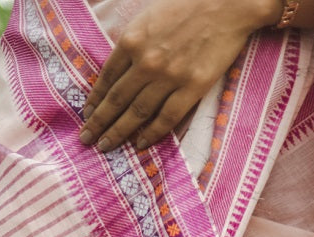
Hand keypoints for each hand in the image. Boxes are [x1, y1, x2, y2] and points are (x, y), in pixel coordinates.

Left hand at [79, 0, 282, 154]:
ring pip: (137, 113)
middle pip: (117, 100)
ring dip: (119, 133)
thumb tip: (118, 68)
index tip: (86, 114)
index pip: (107, 78)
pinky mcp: (192, 88)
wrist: (228, 3)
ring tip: (106, 146)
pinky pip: (167, 118)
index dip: (95, 99)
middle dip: (99, 123)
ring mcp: (170, 77)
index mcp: (132, 39)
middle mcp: (146, 61)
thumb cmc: (187, 2)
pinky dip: (151, 133)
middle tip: (86, 140)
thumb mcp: (148, 14)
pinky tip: (140, 144)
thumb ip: (133, 41)